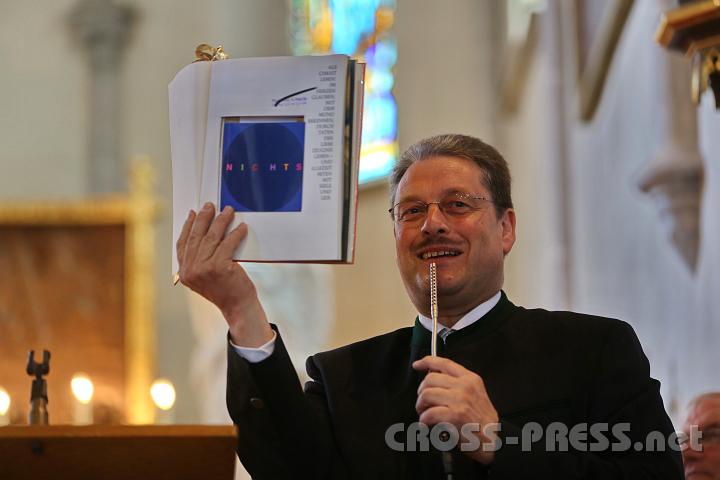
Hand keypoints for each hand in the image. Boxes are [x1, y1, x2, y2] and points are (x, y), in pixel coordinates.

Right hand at [176, 202, 273, 346]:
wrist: (238, 308)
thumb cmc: (225, 291)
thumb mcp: (205, 277)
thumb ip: (199, 260)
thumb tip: (204, 233)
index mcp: (184, 273)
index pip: (183, 244)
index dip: (187, 226)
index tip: (192, 213)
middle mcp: (190, 271)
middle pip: (196, 237)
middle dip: (204, 218)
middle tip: (210, 205)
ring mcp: (204, 269)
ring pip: (212, 237)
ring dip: (221, 221)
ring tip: (228, 211)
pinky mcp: (219, 267)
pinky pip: (228, 244)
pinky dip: (236, 233)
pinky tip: (241, 227)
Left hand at [413, 356, 498, 464]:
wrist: (493, 440)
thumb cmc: (483, 421)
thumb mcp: (476, 394)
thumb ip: (458, 384)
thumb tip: (435, 378)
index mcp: (470, 379)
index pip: (444, 363)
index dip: (427, 361)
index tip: (417, 365)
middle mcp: (465, 386)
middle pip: (430, 378)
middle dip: (421, 391)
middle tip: (423, 402)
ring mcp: (460, 400)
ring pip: (426, 394)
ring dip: (420, 406)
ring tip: (424, 414)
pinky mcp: (454, 415)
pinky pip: (429, 413)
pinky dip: (423, 420)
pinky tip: (426, 424)